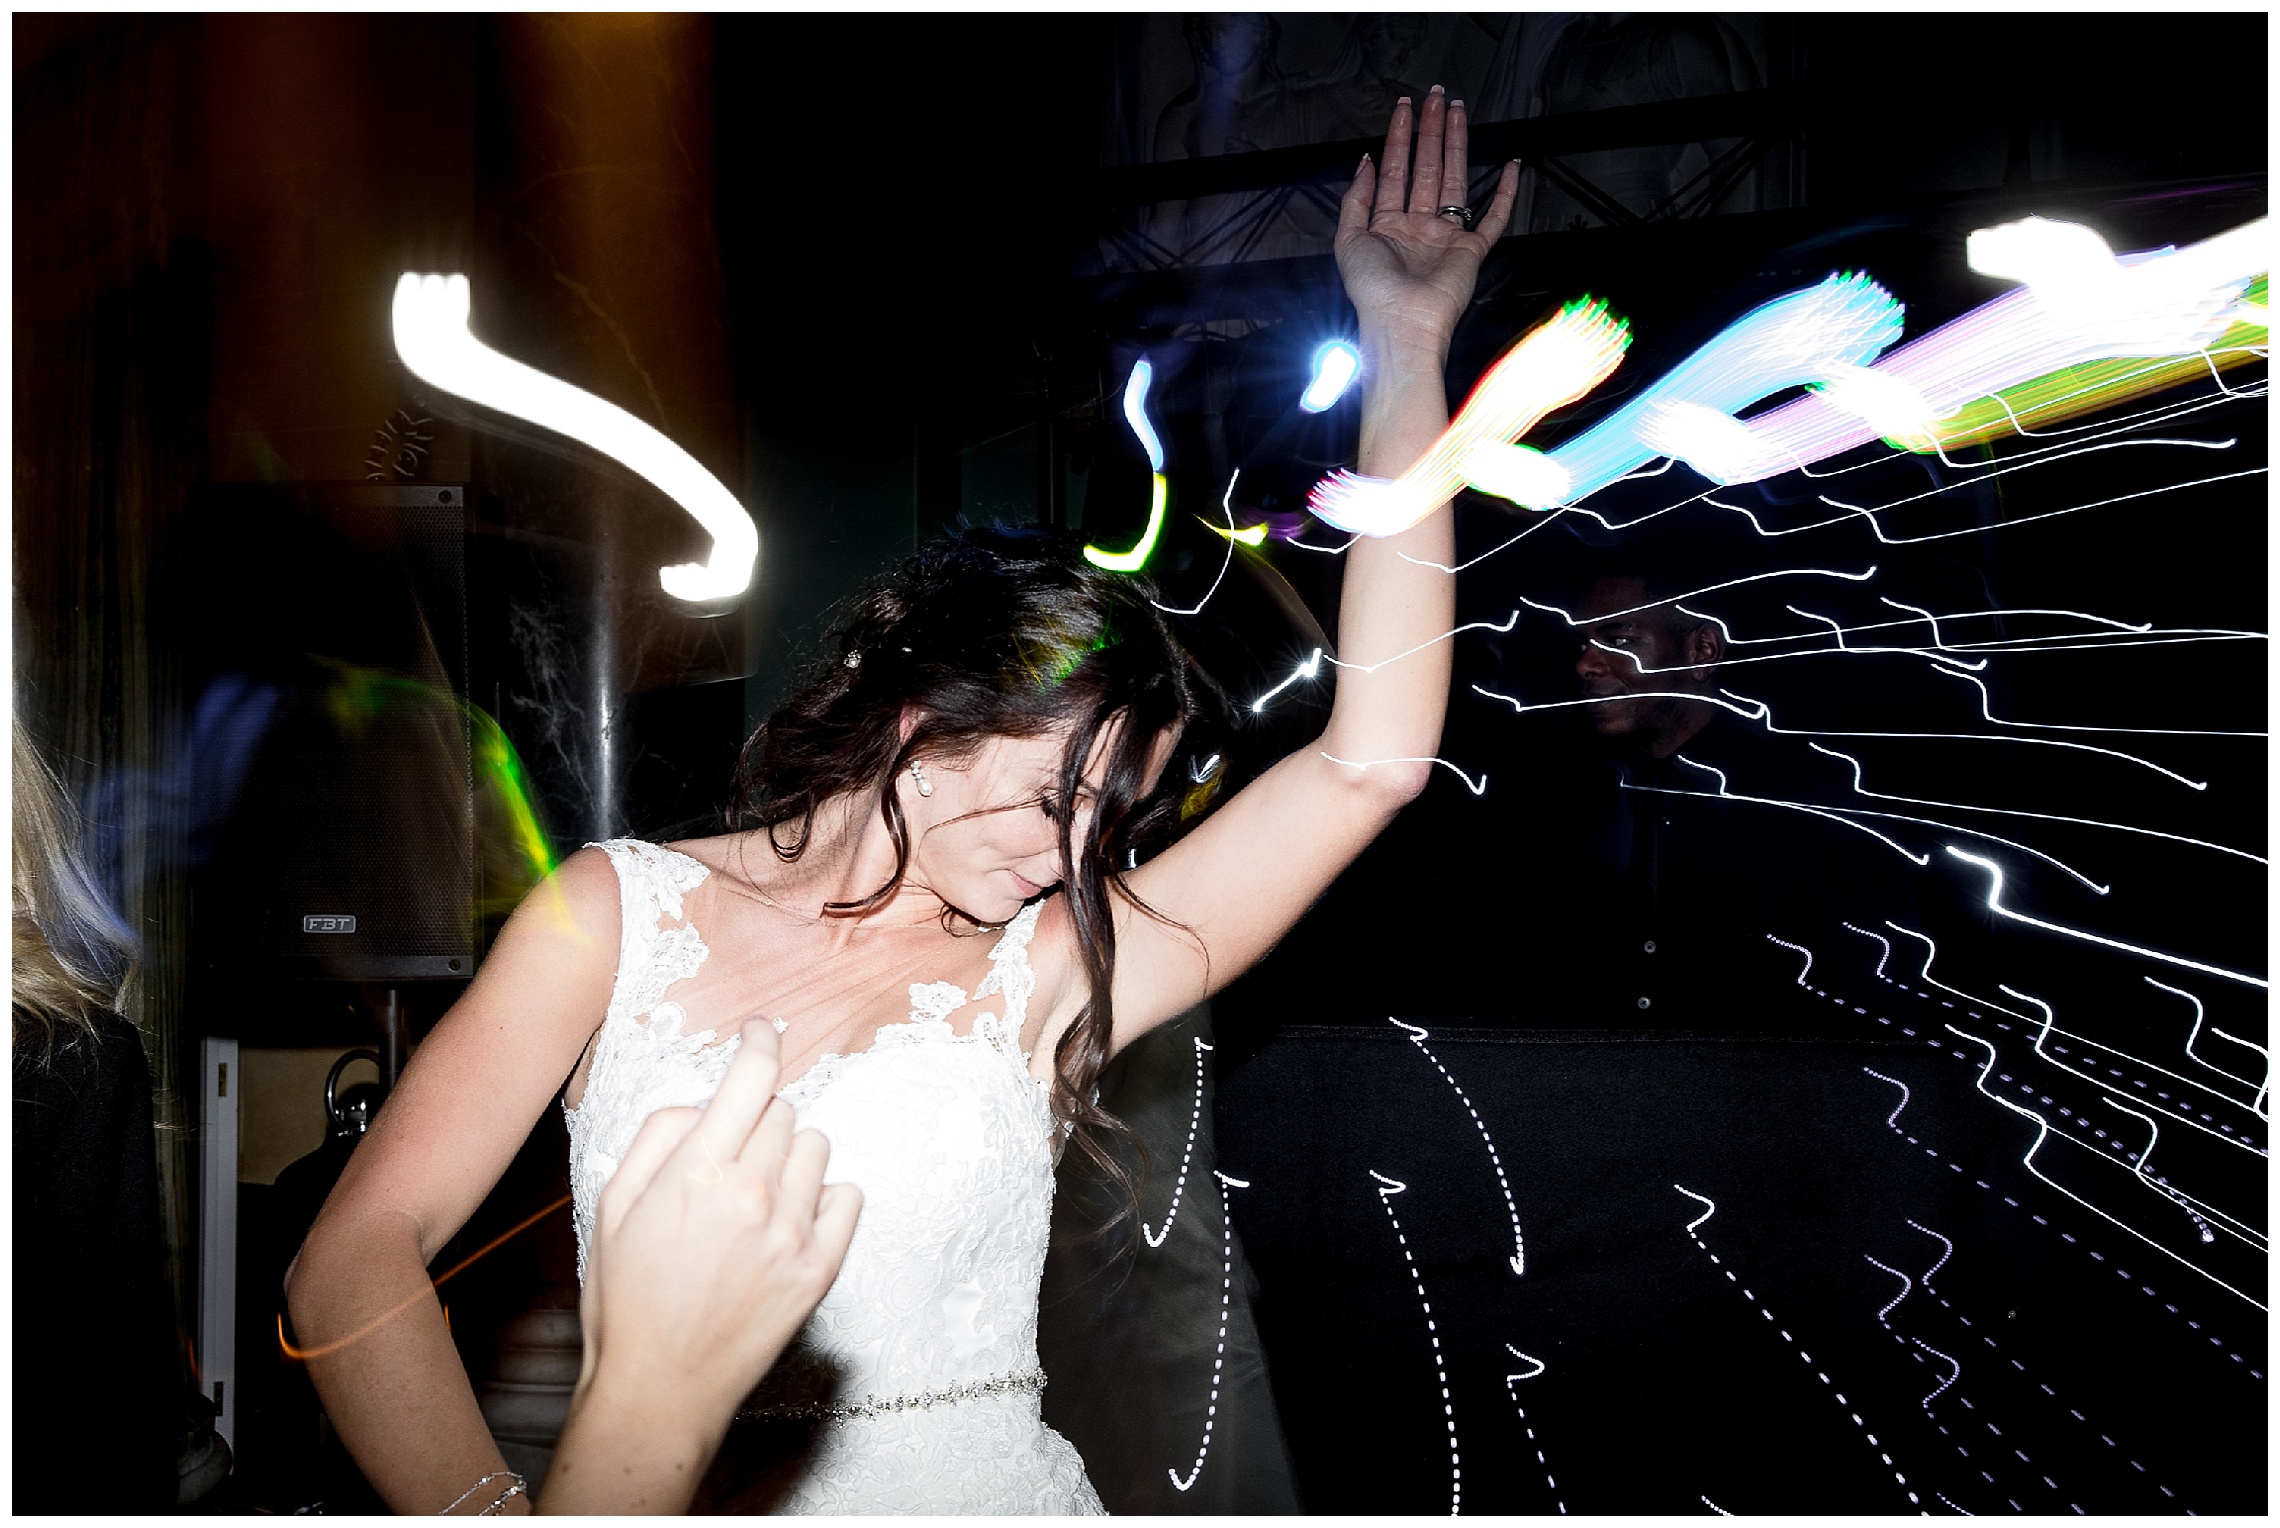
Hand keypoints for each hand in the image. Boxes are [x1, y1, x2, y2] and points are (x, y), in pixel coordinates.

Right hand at [542, 1021, 860, 1512]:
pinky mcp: (820, 1268)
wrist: (658, 1388)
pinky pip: (847, 1195)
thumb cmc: (627, 1300)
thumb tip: (703, 1103)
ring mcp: (791, 1232)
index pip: (751, 1077)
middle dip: (757, 1120)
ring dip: (789, 1155)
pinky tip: (789, 1219)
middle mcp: (752, 1194)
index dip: (760, 1041)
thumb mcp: (614, 1205)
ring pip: (815, 1146)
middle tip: (730, 1158)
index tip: (761, 1031)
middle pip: (783, 1110)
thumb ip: (659, 1137)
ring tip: (755, 1197)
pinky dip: (824, 1197)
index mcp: (697, 1172)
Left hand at [1335, 89, 1519, 359]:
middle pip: (1427, 167)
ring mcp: (1446, 237)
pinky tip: (1512, 167)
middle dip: (1431, 131)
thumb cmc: (1372, 289)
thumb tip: (1365, 161)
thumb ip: (1356, 198)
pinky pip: (1494, 219)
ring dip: (1457, 145)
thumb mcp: (1349, 239)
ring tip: (1458, 111)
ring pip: (1455, 180)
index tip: (1405, 106)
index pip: (1396, 169)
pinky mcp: (1471, 251)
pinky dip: (1506, 194)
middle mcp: (1418, 226)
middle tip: (1437, 96)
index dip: (1400, 136)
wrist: (1401, 323)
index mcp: (1388, 224)